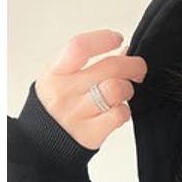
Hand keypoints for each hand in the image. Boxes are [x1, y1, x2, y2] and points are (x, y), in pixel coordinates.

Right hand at [33, 29, 147, 150]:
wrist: (43, 142)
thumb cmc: (56, 105)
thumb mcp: (59, 76)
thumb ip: (85, 62)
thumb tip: (122, 51)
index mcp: (55, 72)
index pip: (80, 47)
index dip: (103, 39)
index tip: (117, 39)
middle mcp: (66, 91)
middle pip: (109, 68)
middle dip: (132, 64)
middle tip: (138, 68)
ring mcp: (79, 113)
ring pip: (117, 89)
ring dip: (128, 88)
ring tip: (124, 91)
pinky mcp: (92, 133)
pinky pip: (120, 114)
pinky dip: (124, 110)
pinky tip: (118, 110)